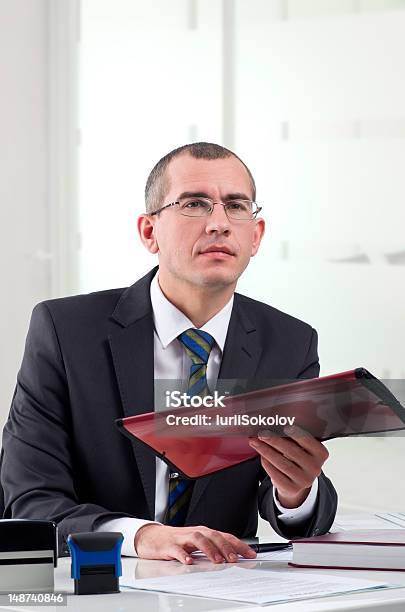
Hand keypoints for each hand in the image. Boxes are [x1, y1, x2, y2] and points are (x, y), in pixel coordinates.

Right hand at [134, 523, 256, 563]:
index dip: (238, 544)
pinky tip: (189, 562)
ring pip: (198, 539)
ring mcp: (182, 538)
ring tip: (217, 560)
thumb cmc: (177, 541)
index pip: (224, 536)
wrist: (152, 537)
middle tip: (235, 559)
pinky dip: (184, 556)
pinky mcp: (169, 546)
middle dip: (226, 547)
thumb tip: (234, 557)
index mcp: (204, 532)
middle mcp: (195, 533)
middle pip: (213, 536)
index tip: (250, 554)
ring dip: (209, 549)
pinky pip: (177, 550)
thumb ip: (213, 549)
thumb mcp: (197, 544)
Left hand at [249, 425, 328, 507]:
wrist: (299, 480)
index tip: (284, 427)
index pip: (308, 441)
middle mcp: (315, 468)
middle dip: (274, 441)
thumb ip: (295, 438)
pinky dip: (266, 462)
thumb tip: (274, 427)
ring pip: (281, 462)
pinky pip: (275, 473)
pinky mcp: (292, 488)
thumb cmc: (299, 457)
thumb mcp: (303, 447)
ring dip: (266, 451)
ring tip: (255, 442)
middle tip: (262, 434)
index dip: (296, 434)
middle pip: (292, 451)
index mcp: (321, 453)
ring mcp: (304, 480)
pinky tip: (261, 455)